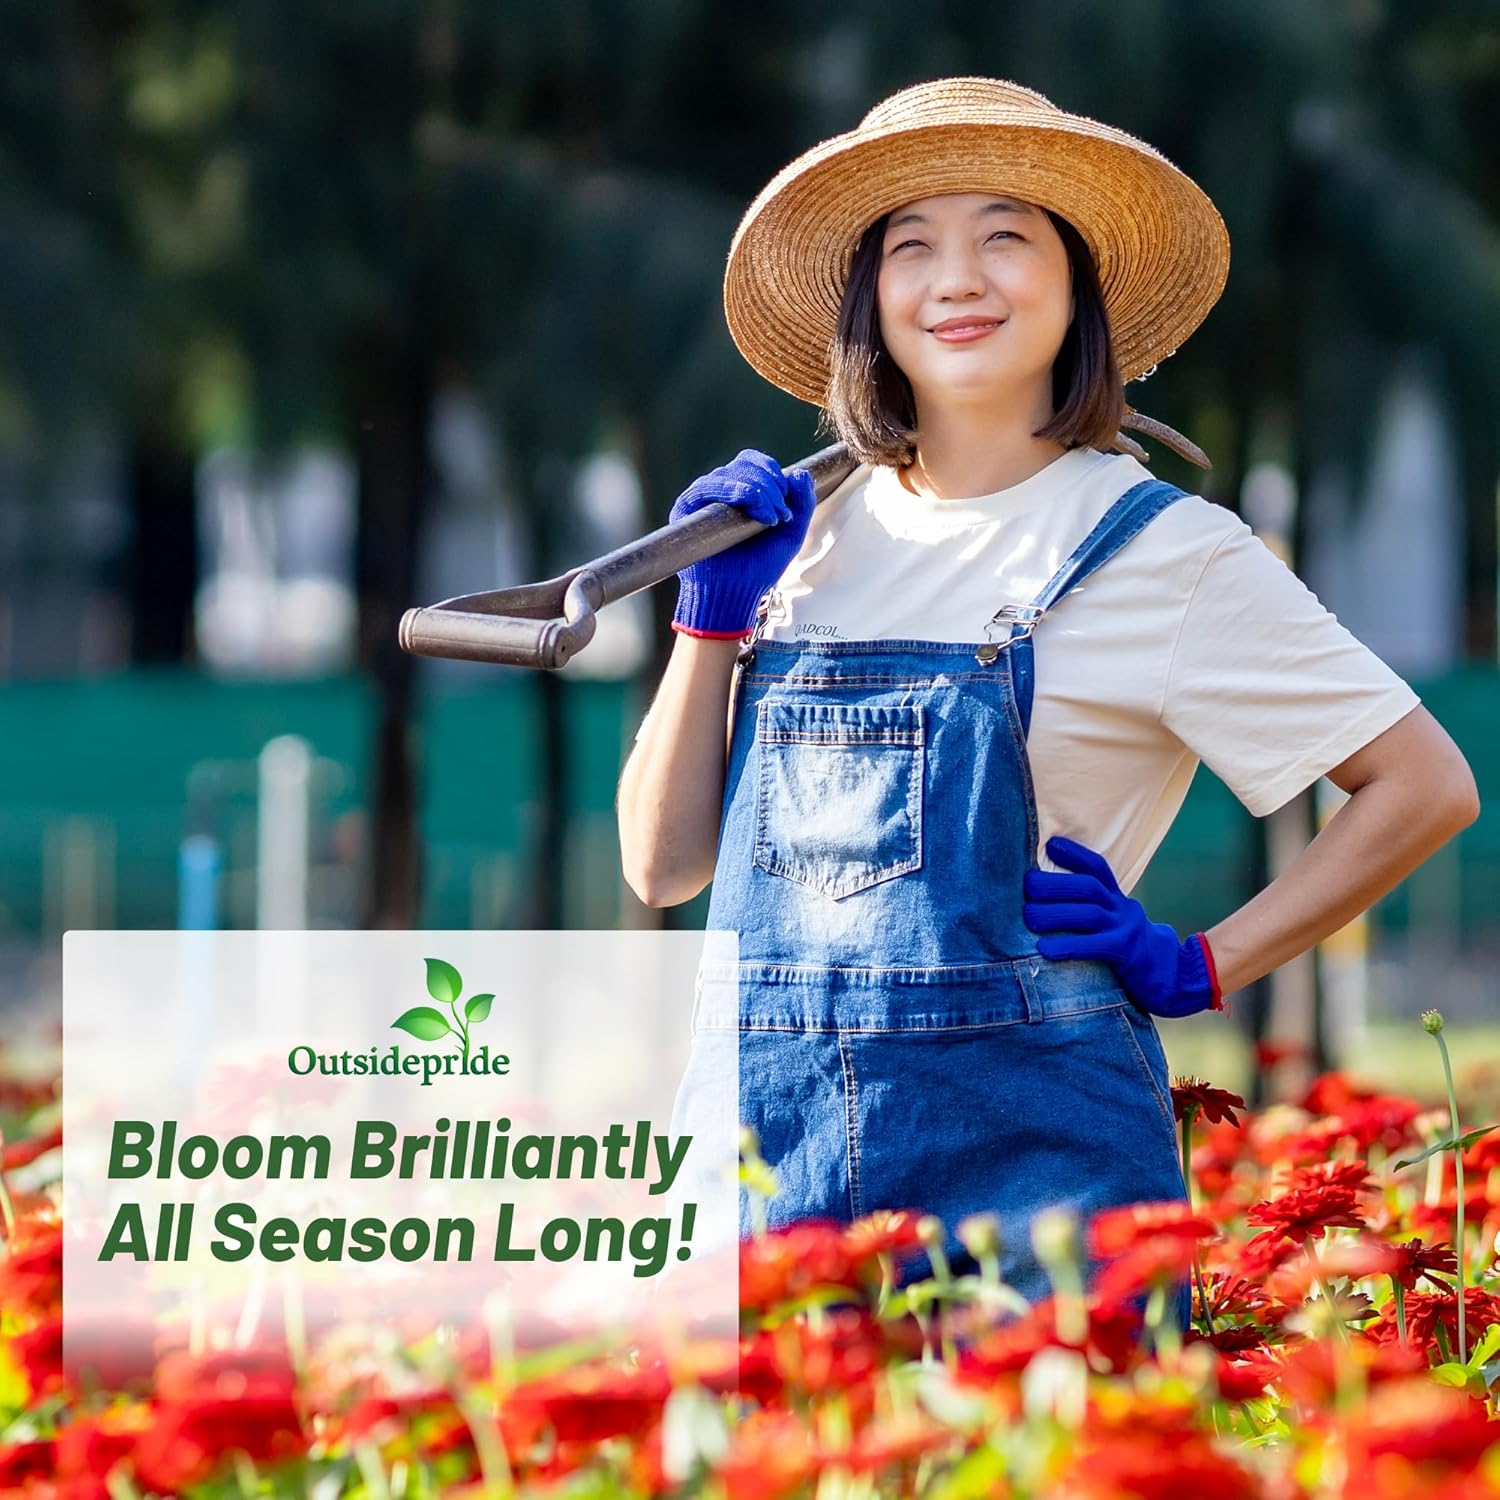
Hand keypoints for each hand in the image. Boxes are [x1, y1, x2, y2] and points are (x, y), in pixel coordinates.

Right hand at [669, 449, 815, 638]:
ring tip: (769, 517)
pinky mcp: (686, 508)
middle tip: (780, 515)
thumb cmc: (759, 568)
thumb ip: (802, 504)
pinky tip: (752, 505)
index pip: (754, 463)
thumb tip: (802, 473)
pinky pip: (706, 487)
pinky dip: (732, 490)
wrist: (733, 594)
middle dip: (770, 484)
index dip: (774, 473)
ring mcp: (703, 499)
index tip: (787, 502)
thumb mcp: (791, 535)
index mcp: (742, 492)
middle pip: (744, 464)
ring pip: (728, 473)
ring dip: (756, 489)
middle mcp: (721, 491)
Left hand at [1022, 835, 1223, 1017]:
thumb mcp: (1115, 922)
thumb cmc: (1130, 950)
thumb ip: (1091, 909)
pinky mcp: (1127, 954)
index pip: (1098, 869)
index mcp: (1118, 899)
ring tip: (1028, 916)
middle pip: (1088, 888)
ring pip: (1088, 915)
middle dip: (1055, 884)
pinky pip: (1094, 947)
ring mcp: (1126, 930)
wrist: (1173, 977)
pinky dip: (1067, 946)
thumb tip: (1045, 901)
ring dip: (1054, 914)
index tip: (1050, 845)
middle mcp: (1122, 909)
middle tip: (1027, 885)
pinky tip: (1044, 949)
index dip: (1075, 854)